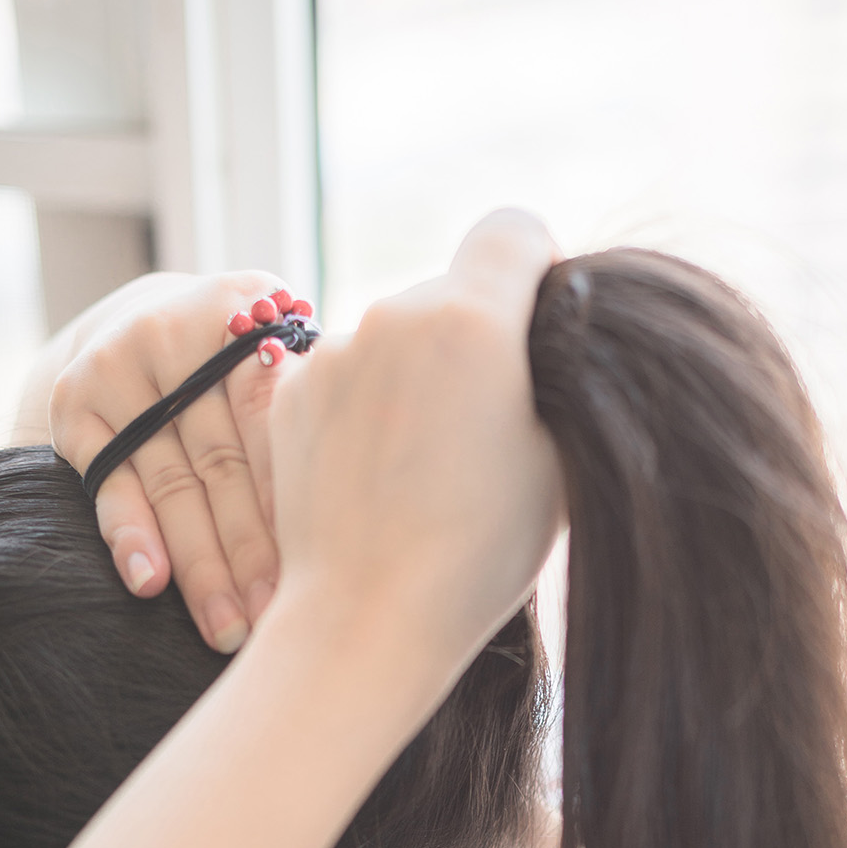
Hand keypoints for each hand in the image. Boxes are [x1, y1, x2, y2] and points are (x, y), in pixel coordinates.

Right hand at [48, 271, 302, 651]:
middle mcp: (172, 330)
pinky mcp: (75, 407)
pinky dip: (132, 538)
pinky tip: (151, 584)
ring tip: (228, 628)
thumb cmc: (250, 364)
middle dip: (253, 549)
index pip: (269, 414)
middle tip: (280, 616)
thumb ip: (320, 400)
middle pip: (222, 461)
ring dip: (201, 567)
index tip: (323, 556)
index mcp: (245, 309)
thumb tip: (384, 490)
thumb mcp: (285, 351)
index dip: (293, 491)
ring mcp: (117, 368)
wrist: (146, 325)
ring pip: (172, 487)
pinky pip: (112, 487)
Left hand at [268, 210, 564, 663]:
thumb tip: (552, 338)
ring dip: (418, 377)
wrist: (368, 617)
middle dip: (473, 339)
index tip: (537, 333)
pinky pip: (348, 373)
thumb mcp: (555, 458)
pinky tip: (380, 475)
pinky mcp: (291, 391)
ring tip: (428, 468)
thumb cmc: (480, 552)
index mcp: (472, 320)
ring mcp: (334, 351)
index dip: (536, 270)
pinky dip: (369, 407)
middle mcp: (394, 314)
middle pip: (451, 291)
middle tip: (486, 430)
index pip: (515, 230)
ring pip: (396, 337)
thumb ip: (553, 374)